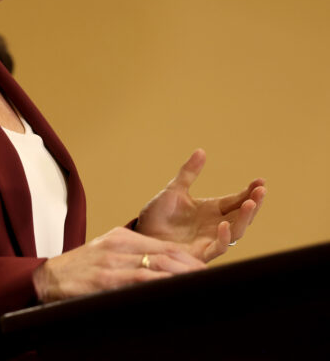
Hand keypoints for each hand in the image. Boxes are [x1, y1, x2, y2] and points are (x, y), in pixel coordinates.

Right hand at [31, 227, 205, 302]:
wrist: (46, 278)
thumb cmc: (77, 271)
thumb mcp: (104, 254)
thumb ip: (128, 258)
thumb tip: (157, 270)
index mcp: (120, 237)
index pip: (162, 245)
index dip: (187, 257)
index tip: (204, 267)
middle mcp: (119, 245)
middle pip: (166, 253)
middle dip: (192, 266)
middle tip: (211, 276)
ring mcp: (112, 261)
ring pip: (158, 265)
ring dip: (183, 274)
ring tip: (201, 283)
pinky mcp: (106, 278)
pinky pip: (140, 279)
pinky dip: (161, 283)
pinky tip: (174, 289)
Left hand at [135, 149, 265, 261]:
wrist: (142, 234)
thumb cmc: (157, 215)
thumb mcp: (173, 190)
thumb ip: (188, 173)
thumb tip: (201, 150)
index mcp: (212, 209)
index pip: (236, 199)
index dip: (249, 191)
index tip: (260, 181)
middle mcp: (215, 224)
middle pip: (242, 215)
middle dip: (253, 202)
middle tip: (261, 190)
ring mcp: (210, 239)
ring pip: (236, 231)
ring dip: (244, 218)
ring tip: (250, 204)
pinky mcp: (201, 253)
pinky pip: (218, 247)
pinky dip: (224, 237)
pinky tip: (224, 224)